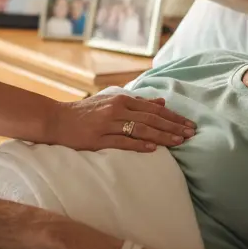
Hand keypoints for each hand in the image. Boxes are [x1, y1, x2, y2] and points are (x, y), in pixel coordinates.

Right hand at [43, 94, 194, 151]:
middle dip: (173, 126)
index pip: (153, 109)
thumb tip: (161, 103)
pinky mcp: (98, 138)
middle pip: (150, 118)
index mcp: (121, 100)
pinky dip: (138, 144)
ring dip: (162, 135)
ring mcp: (106, 124)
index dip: (173, 117)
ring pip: (140, 129)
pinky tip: (153, 148)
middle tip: (191, 134)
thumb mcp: (111, 102)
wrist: (57, 119)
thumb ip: (137, 103)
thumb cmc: (85, 112)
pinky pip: (122, 141)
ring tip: (178, 142)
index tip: (189, 125)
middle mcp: (116, 109)